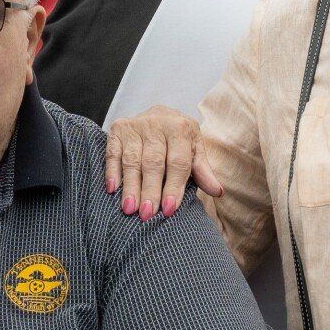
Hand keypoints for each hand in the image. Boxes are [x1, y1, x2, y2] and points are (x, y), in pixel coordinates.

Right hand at [105, 106, 222, 220]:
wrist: (160, 115)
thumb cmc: (179, 140)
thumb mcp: (194, 150)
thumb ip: (202, 171)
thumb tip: (217, 192)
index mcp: (180, 128)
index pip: (177, 162)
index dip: (173, 186)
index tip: (168, 209)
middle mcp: (157, 123)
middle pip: (153, 162)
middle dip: (150, 190)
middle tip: (146, 214)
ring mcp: (135, 125)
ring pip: (132, 160)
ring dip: (130, 186)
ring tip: (129, 208)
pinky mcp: (118, 128)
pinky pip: (113, 152)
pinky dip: (112, 171)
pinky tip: (112, 189)